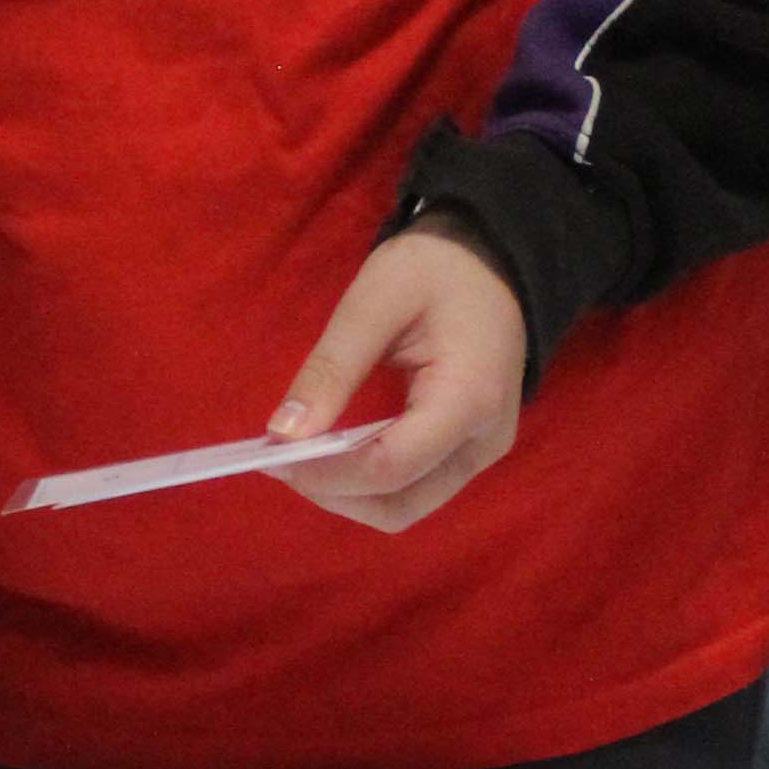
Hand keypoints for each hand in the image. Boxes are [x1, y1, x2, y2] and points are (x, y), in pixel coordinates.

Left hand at [263, 225, 527, 530]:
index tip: (272, 453)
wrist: (496, 261)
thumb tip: (282, 433)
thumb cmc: (438, 268)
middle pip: (400, 505)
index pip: (391, 466)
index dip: (326, 473)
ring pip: (406, 508)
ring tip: (301, 458)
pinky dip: (368, 484)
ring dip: (348, 496)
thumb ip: (331, 368)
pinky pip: (414, 489)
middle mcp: (484, 440)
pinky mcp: (469, 452)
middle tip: (280, 459)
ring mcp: (481, 452)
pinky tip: (333, 454)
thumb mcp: (375, 300)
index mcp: (469, 397)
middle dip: (334, 494)